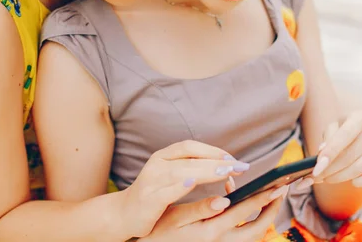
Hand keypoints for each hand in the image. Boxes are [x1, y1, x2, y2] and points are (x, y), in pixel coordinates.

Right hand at [123, 140, 250, 237]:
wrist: (122, 214)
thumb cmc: (153, 194)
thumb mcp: (171, 176)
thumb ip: (192, 167)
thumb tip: (223, 162)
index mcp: (163, 156)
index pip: (190, 146)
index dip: (212, 150)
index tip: (233, 158)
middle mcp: (157, 165)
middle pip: (190, 158)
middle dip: (217, 161)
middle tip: (239, 166)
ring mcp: (151, 181)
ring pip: (181, 172)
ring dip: (206, 171)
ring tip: (226, 172)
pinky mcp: (148, 200)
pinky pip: (166, 191)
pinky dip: (180, 186)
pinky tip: (193, 183)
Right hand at [139, 185, 288, 241]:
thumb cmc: (161, 230)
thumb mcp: (176, 217)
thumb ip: (200, 208)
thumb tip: (224, 198)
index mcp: (212, 231)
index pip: (245, 212)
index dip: (264, 198)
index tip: (278, 186)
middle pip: (258, 229)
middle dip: (272, 210)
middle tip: (280, 191)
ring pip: (253, 235)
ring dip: (264, 217)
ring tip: (267, 197)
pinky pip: (243, 237)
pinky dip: (249, 221)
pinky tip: (238, 202)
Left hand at [300, 111, 361, 188]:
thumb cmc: (344, 131)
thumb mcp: (333, 128)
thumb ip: (328, 138)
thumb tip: (322, 153)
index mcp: (360, 117)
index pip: (344, 136)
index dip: (330, 152)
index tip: (317, 168)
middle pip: (351, 155)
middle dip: (331, 169)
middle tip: (317, 177)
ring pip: (360, 167)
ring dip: (341, 177)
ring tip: (327, 179)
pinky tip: (352, 182)